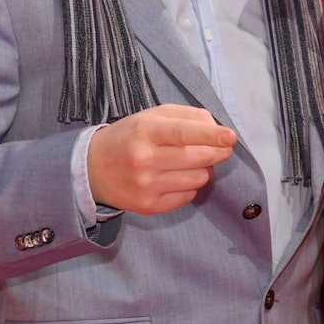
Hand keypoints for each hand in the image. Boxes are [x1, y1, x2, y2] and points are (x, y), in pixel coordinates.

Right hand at [87, 103, 236, 214]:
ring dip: (205, 169)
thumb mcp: (152, 116)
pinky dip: (192, 185)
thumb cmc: (129, 137)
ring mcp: (146, 186)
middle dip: (217, 152)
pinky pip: (187, 196)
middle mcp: (144, 160)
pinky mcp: (148, 206)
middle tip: (224, 147)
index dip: (210, 135)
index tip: (230, 137)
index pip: (183, 133)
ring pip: (197, 179)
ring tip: (193, 161)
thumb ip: (186, 116)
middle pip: (196, 158)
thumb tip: (216, 128)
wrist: (92, 169)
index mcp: (145, 131)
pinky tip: (179, 176)